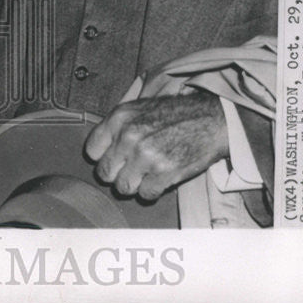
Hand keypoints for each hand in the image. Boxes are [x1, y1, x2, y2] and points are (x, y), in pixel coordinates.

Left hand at [84, 93, 228, 199]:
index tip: (115, 157)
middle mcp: (128, 136)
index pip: (92, 151)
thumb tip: (99, 147)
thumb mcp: (140, 108)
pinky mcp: (163, 173)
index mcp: (119, 118)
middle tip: (133, 168)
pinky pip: (145, 194)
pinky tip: (161, 176)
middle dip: (118, 173)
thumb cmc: (175, 114)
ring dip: (135, 184)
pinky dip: (153, 190)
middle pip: (105, 173)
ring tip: (148, 173)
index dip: (103, 157)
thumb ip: (117, 126)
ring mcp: (145, 156)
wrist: (211, 119)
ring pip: (123, 187)